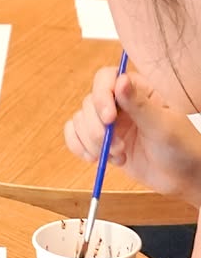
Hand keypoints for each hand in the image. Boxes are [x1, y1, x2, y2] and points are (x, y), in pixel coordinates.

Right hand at [64, 65, 200, 205]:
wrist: (183, 179)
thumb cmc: (182, 149)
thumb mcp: (164, 127)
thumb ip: (139, 105)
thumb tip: (120, 80)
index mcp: (138, 90)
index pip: (106, 78)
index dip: (101, 95)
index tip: (109, 118)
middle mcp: (120, 103)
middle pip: (89, 102)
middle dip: (98, 128)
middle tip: (118, 146)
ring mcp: (110, 122)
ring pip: (80, 120)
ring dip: (92, 141)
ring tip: (117, 156)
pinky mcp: (102, 141)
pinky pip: (75, 136)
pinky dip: (79, 147)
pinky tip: (96, 158)